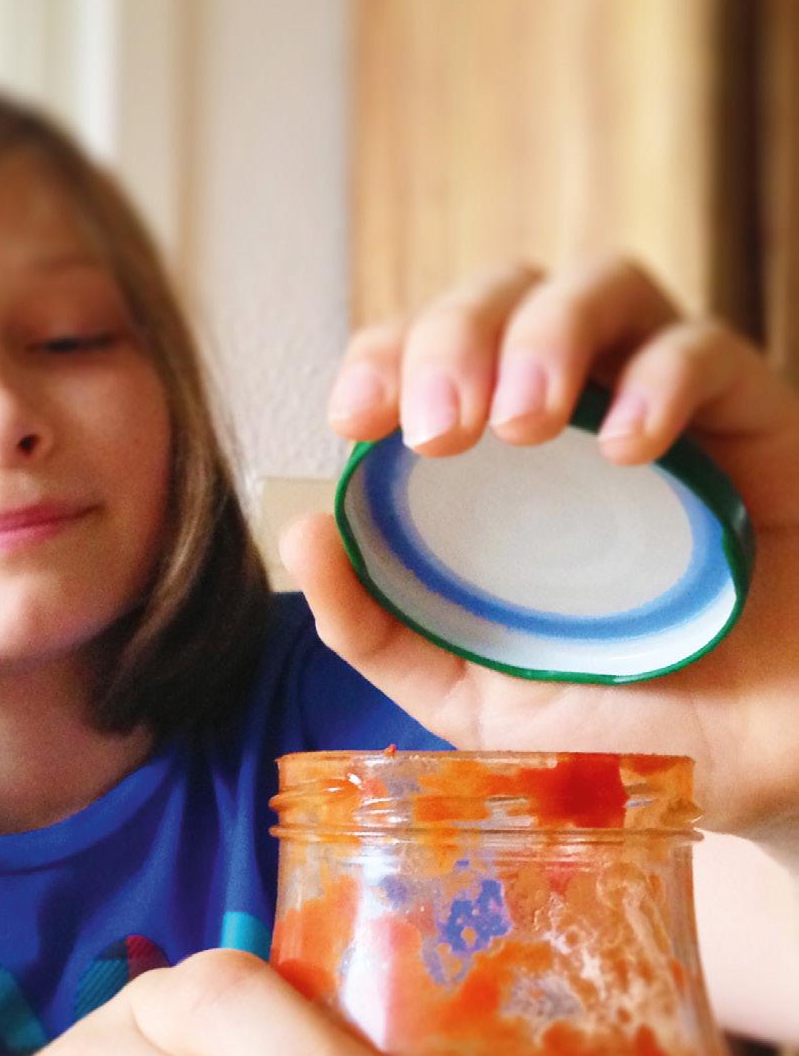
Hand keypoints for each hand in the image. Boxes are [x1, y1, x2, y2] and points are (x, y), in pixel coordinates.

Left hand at [286, 255, 798, 841]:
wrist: (738, 770)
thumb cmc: (606, 721)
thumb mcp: (467, 692)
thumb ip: (378, 628)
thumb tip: (301, 535)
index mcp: (492, 461)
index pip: (422, 354)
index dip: (380, 357)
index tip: (354, 420)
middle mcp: (571, 412)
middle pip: (501, 294)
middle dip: (452, 340)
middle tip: (439, 434)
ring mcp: (662, 405)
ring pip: (603, 285)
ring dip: (546, 334)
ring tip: (521, 422)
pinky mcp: (753, 419)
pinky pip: (709, 350)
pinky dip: (661, 379)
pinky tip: (626, 449)